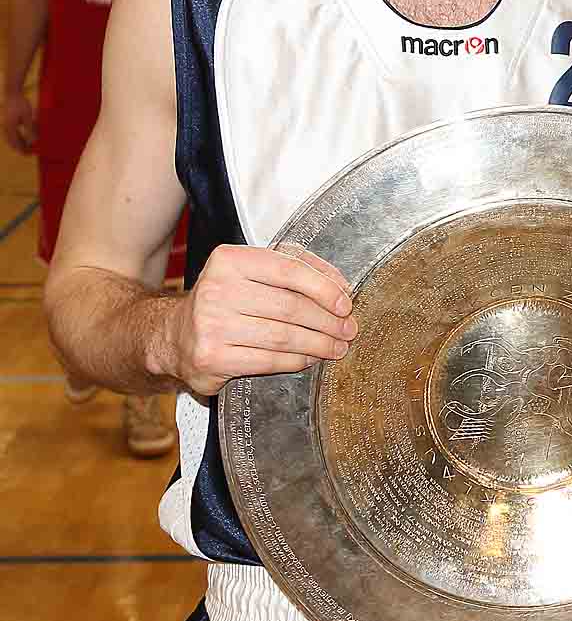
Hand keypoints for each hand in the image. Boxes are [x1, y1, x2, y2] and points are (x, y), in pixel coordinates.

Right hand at [3, 93, 35, 153]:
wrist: (12, 93)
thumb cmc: (21, 104)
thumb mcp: (28, 117)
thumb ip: (31, 129)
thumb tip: (34, 141)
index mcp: (10, 127)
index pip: (15, 143)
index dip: (23, 150)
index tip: (31, 154)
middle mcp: (6, 127)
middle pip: (12, 142)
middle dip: (21, 148)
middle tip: (31, 153)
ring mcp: (6, 125)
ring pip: (12, 138)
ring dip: (20, 143)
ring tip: (30, 147)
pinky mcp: (8, 122)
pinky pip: (12, 133)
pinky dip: (19, 137)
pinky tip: (26, 139)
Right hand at [158, 243, 355, 395]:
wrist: (175, 336)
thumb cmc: (225, 301)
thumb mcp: (253, 272)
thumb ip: (296, 269)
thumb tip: (340, 287)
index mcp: (230, 260)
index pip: (289, 269)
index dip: (325, 288)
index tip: (346, 303)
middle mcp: (217, 289)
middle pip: (290, 306)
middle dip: (328, 321)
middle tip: (348, 329)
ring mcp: (211, 325)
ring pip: (283, 336)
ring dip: (318, 344)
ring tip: (337, 346)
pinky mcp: (211, 357)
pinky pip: (268, 360)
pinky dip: (297, 360)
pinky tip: (310, 358)